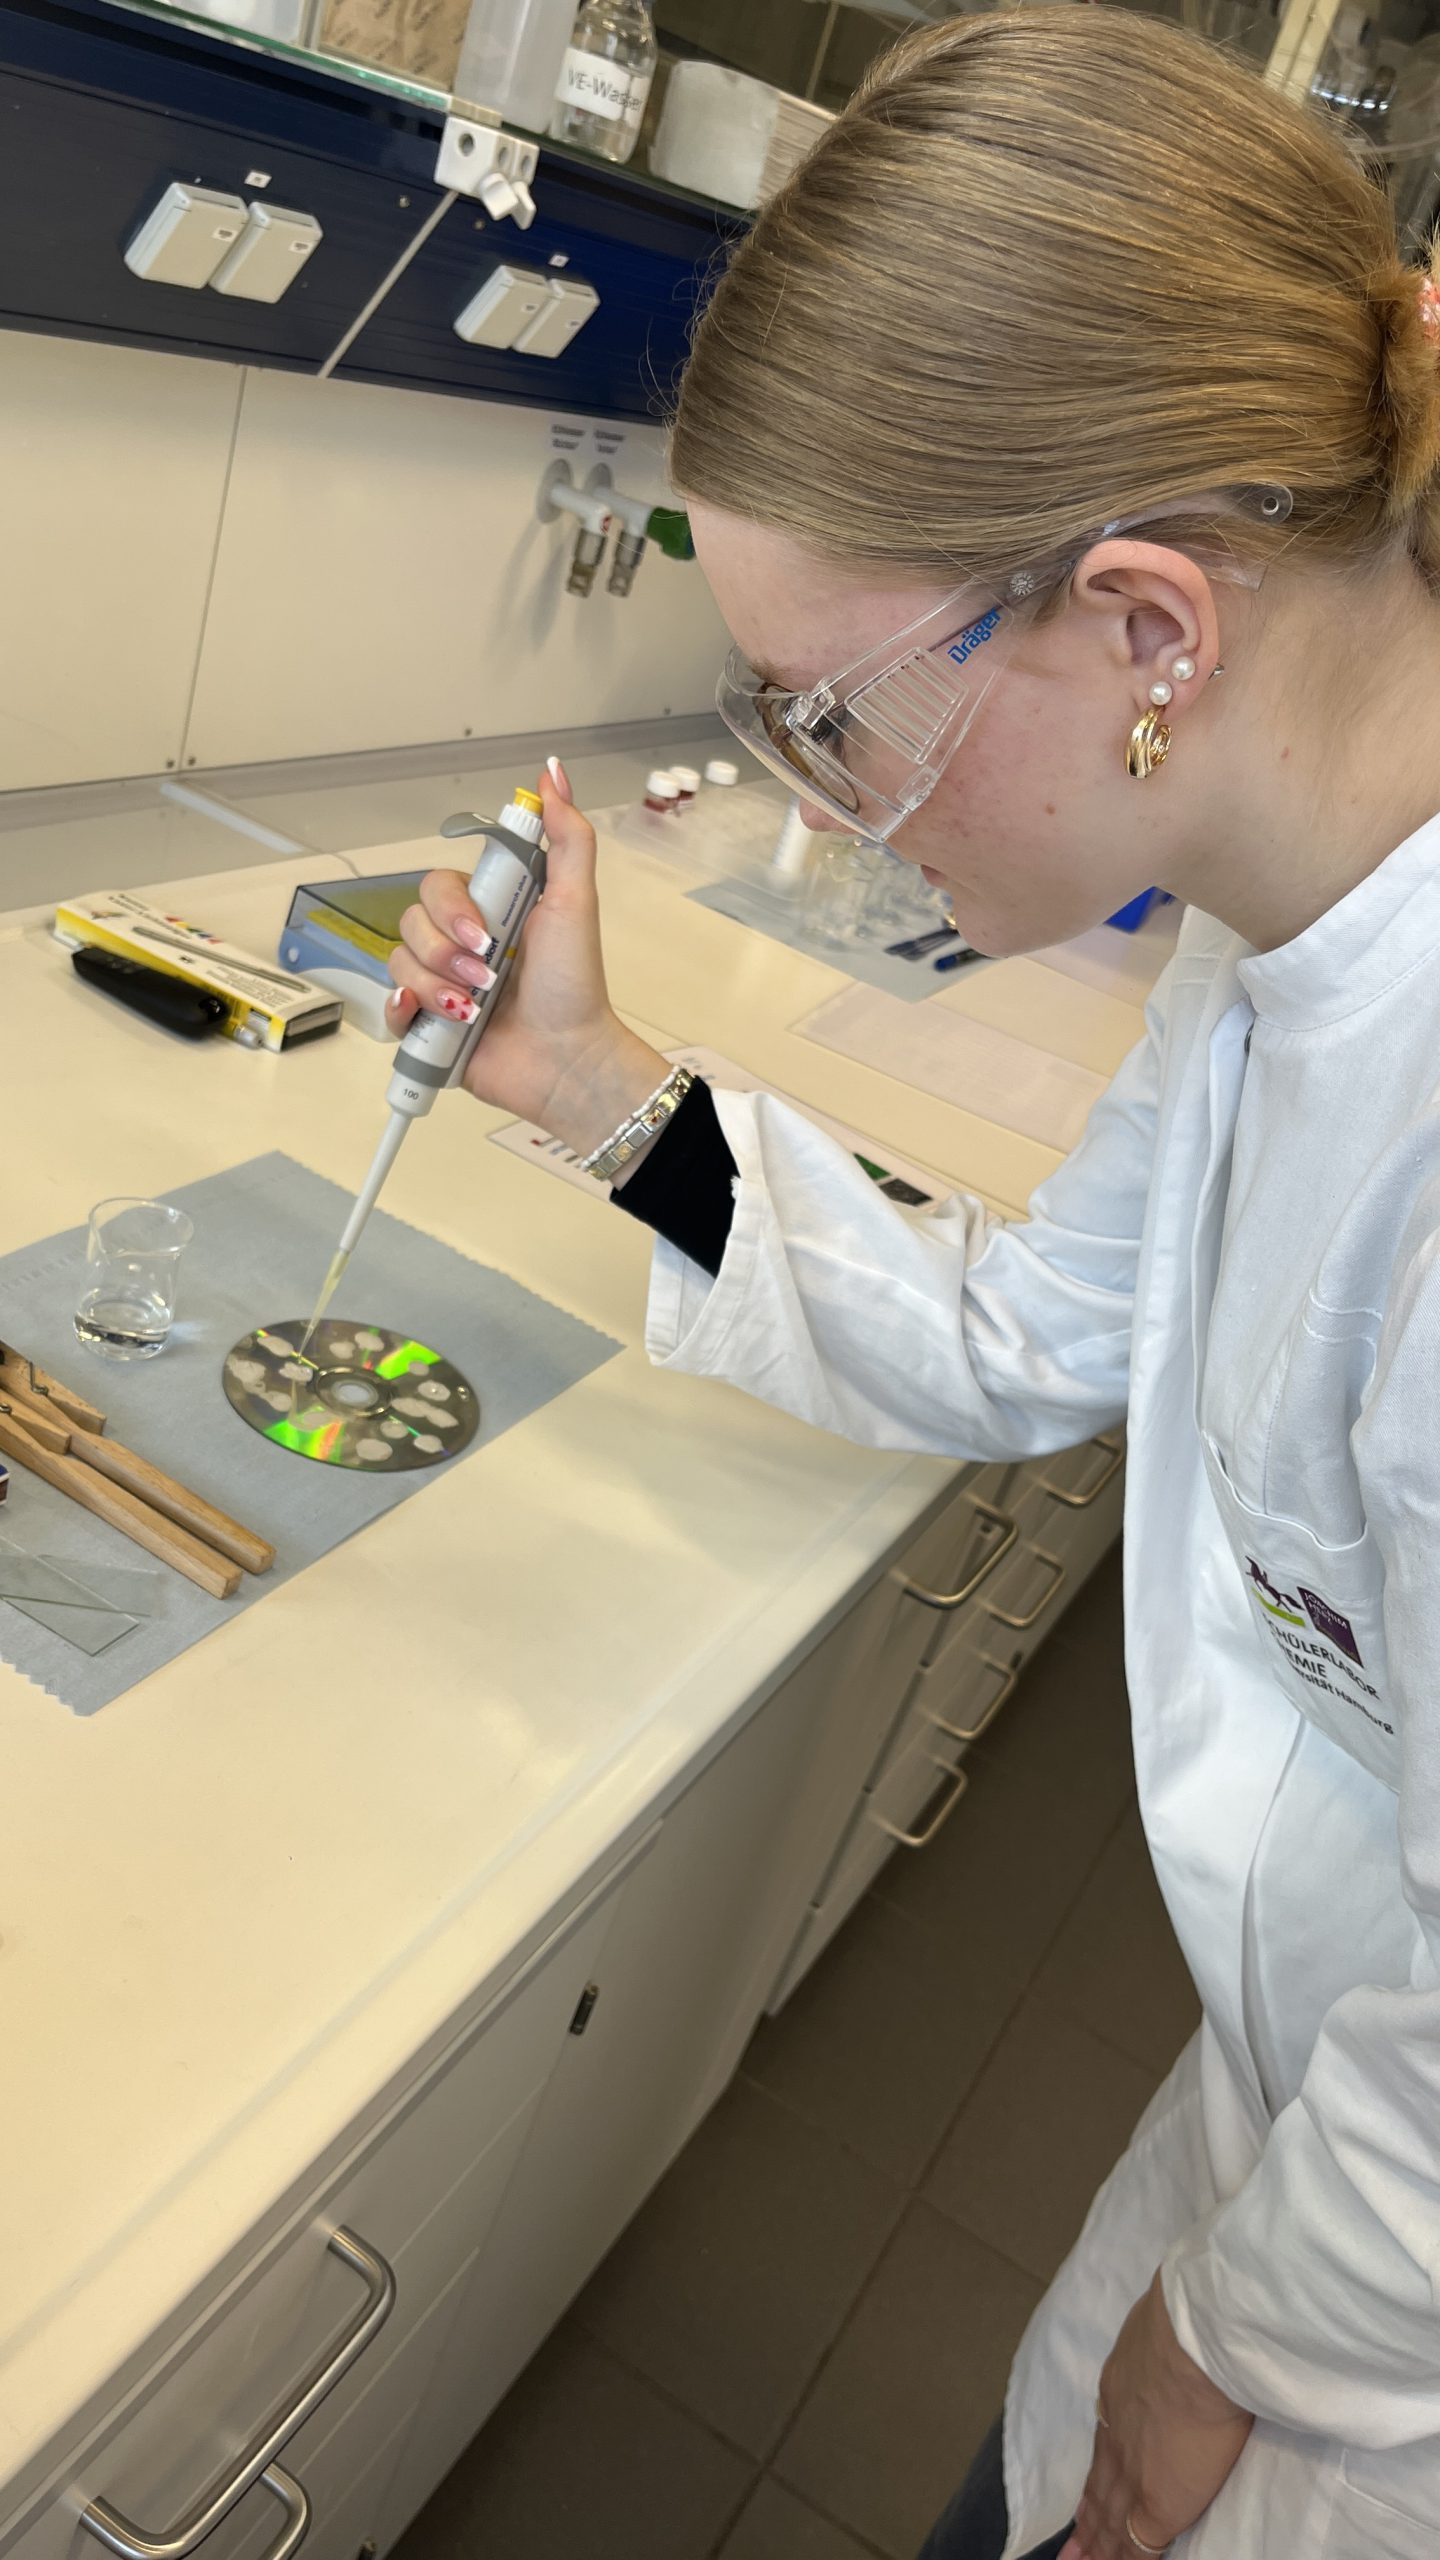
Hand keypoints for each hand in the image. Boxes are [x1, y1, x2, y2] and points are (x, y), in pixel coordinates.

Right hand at [386, 760, 666, 1153]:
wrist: (566, 1060)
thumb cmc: (574, 985)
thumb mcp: (575, 901)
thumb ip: (566, 836)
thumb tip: (553, 773)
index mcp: (487, 911)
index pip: (437, 884)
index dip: (453, 906)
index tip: (486, 929)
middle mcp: (459, 943)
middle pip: (411, 921)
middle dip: (446, 951)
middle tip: (487, 975)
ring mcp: (441, 984)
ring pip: (400, 962)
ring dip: (436, 986)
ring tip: (474, 1009)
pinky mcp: (427, 1025)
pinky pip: (389, 1005)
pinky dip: (407, 1011)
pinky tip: (438, 1021)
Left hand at [1059, 2273, 1252, 2559]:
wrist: (1194, 2346)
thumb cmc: (1188, 2329)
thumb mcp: (1158, 2334)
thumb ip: (1157, 2349)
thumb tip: (1168, 2336)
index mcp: (1119, 2396)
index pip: (1104, 2447)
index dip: (1095, 2475)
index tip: (1085, 2498)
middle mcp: (1118, 2436)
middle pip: (1099, 2490)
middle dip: (1086, 2522)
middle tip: (1070, 2552)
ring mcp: (1134, 2473)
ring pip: (1110, 2518)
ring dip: (1096, 2545)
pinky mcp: (1159, 2503)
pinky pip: (1137, 2544)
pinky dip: (1125, 2559)